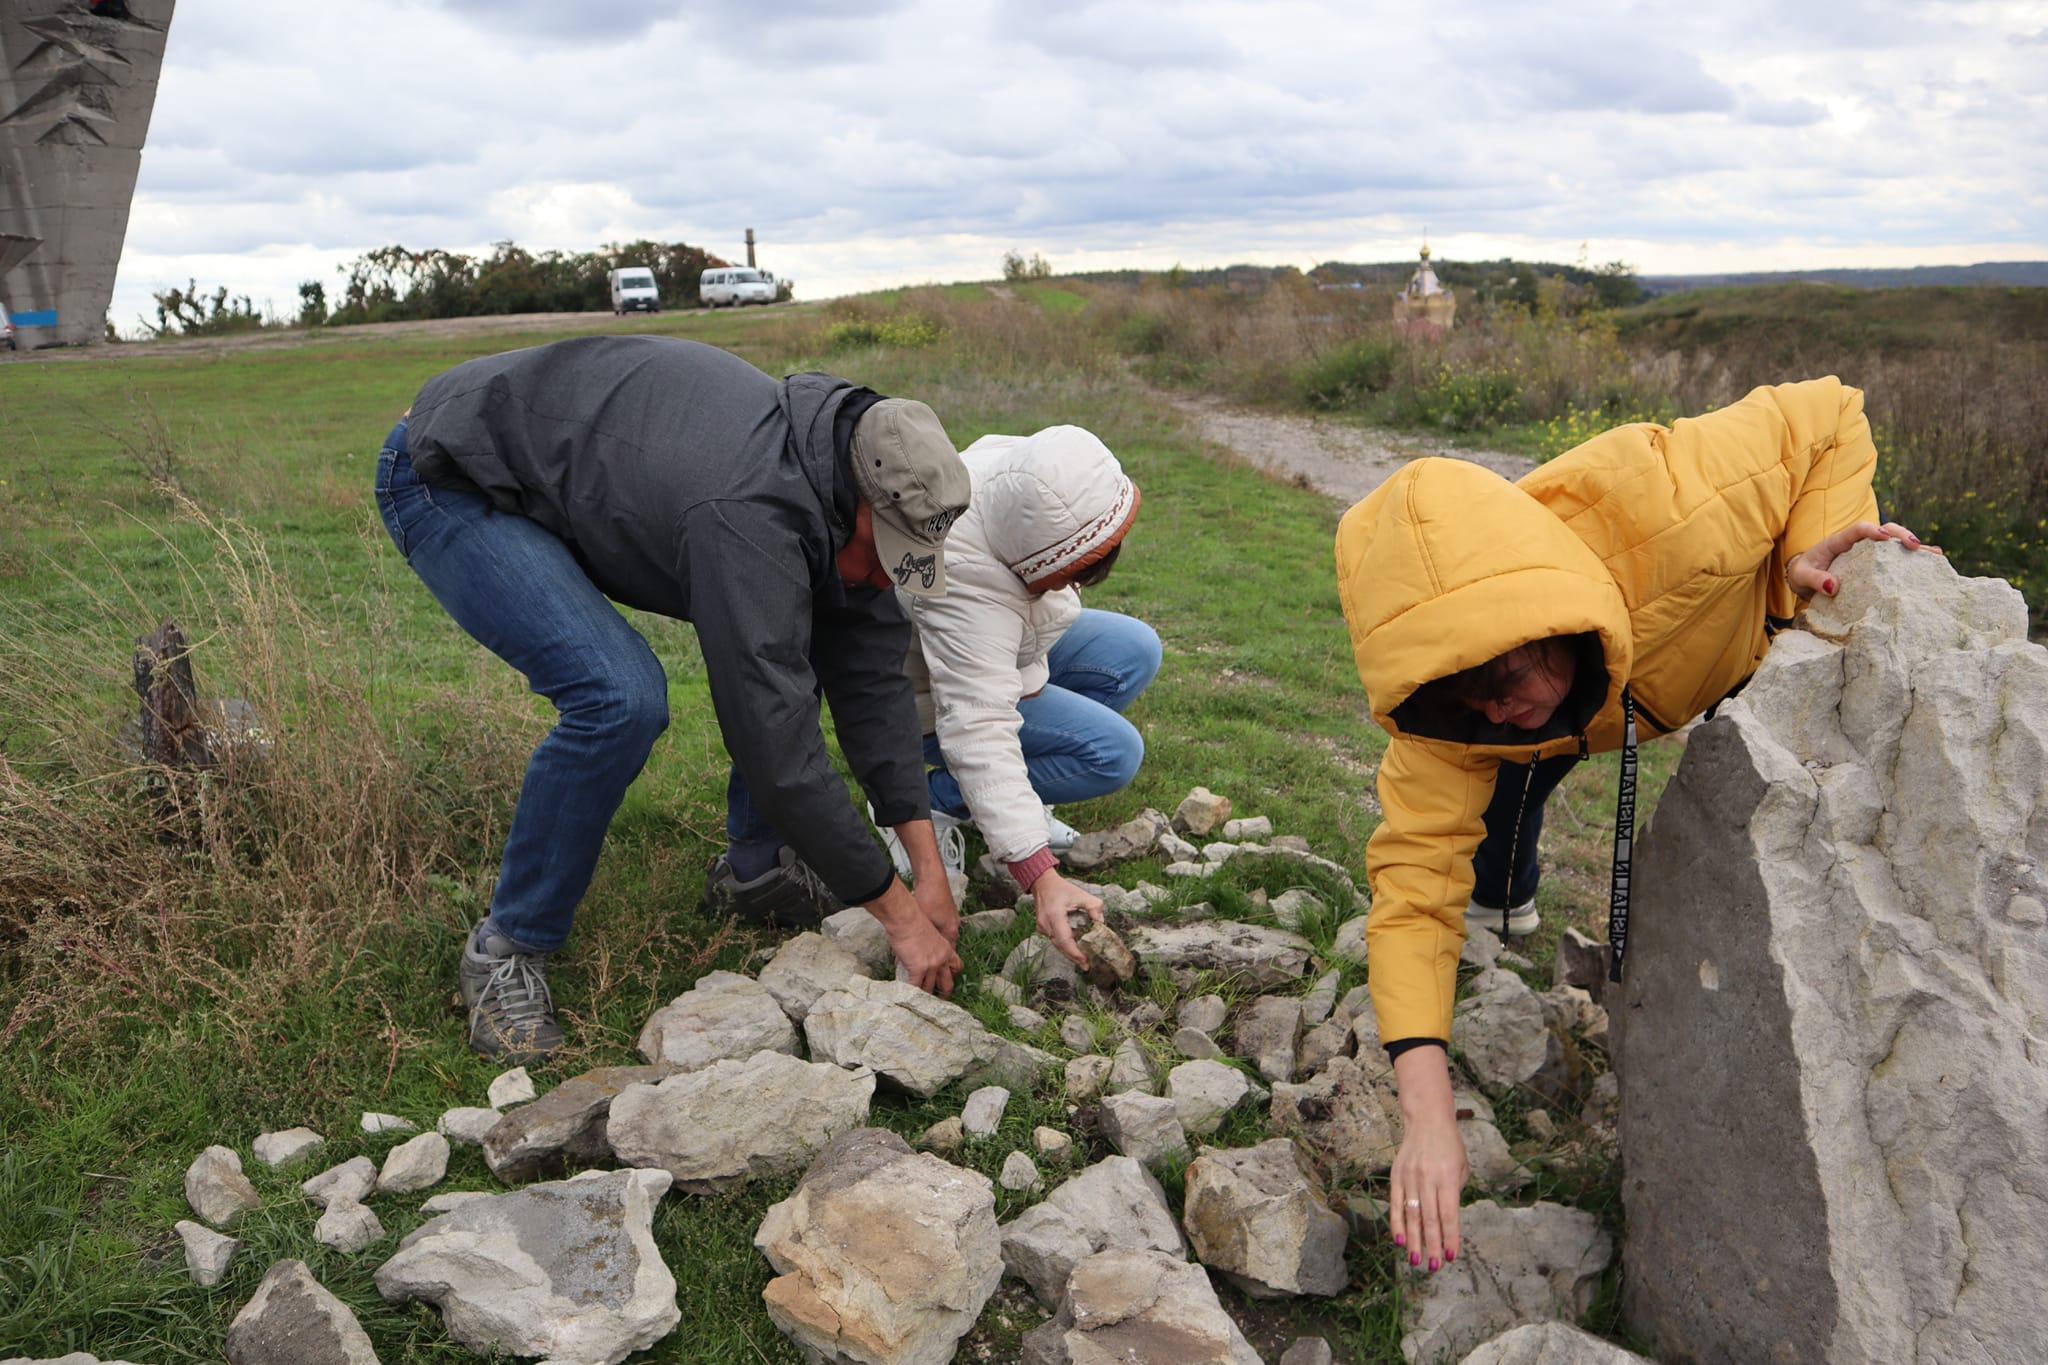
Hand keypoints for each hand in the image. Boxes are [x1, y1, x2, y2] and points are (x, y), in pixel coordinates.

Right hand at [865, 877, 961, 996]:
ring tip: (920, 1003)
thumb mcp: (927, 933)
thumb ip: (926, 946)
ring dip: (925, 996)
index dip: (952, 975)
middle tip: (939, 1000)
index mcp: (946, 948)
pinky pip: (915, 986)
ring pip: (930, 987)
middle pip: (948, 982)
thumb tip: (915, 955)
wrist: (906, 918)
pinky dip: (911, 992)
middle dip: (944, 993)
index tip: (946, 981)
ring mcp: (932, 965)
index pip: (956, 966)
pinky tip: (907, 995)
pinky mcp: (919, 968)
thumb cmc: (913, 919)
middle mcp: (942, 958)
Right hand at [1028, 867, 1102, 966]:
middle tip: (1086, 965)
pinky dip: (1064, 944)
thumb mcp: (1081, 894)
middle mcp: (1045, 924)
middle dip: (1073, 957)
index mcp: (1054, 916)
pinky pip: (1054, 939)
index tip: (1085, 961)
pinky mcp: (1042, 928)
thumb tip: (1101, 922)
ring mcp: (1042, 927)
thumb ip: (1094, 906)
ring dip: (1069, 951)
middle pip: (1060, 946)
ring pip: (1057, 944)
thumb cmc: (1061, 889)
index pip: (1064, 940)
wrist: (1043, 884)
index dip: (1075, 953)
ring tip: (1082, 959)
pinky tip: (1074, 946)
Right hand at [1388, 1047, 1468, 1271]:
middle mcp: (1427, 1178)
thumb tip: (1446, 1223)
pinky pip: (1395, 1204)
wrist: (1427, 1120)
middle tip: (1433, 1266)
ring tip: (1417, 1260)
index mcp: (1448, 1177)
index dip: (1450, 1237)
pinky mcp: (1396, 1175)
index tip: (1451, 1257)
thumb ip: (1455, 1194)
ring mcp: (1410, 1176)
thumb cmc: (1450, 1147)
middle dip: (1432, 1245)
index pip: (1449, 1214)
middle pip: (1430, 1218)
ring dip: (1415, 1240)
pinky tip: (1400, 1241)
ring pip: (1411, 1214)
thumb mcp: (1462, 1168)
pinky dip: (1396, 1224)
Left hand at [1787, 521, 1939, 599]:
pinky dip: (1914, 561)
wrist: (1803, 578)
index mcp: (1838, 541)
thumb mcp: (1801, 576)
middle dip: (1900, 535)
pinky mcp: (1876, 565)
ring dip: (1914, 547)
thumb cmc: (1803, 573)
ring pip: (1895, 544)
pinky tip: (1933, 563)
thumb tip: (1833, 587)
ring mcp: (1869, 553)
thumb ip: (1814, 579)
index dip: (1871, 530)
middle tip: (1915, 545)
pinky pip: (1896, 560)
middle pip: (1883, 531)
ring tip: (1935, 554)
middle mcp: (1858, 544)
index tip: (1884, 537)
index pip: (1857, 530)